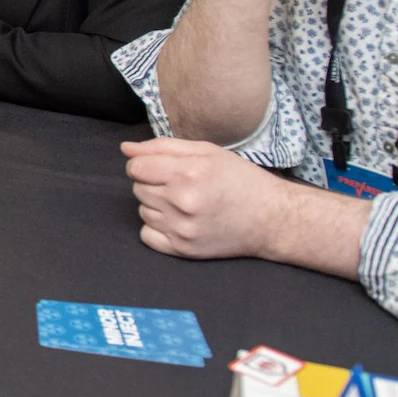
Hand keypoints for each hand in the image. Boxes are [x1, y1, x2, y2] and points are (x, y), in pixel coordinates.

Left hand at [121, 137, 364, 279]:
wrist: (271, 219)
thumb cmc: (240, 180)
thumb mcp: (206, 151)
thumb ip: (161, 147)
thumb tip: (125, 149)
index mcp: (188, 172)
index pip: (136, 167)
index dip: (144, 165)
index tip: (162, 168)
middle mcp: (182, 201)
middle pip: (138, 188)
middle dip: (153, 183)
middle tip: (182, 185)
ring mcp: (181, 228)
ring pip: (142, 211)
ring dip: (157, 205)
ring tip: (185, 203)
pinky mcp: (183, 249)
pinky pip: (146, 235)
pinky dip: (157, 228)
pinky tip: (179, 221)